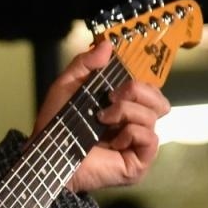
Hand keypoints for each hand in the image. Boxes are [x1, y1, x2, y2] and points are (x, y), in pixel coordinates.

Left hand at [35, 40, 169, 194]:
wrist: (47, 154)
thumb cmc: (56, 124)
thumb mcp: (67, 86)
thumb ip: (85, 63)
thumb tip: (107, 45)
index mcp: (122, 108)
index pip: (149, 90)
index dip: (140, 82)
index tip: (120, 79)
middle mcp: (133, 125)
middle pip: (159, 100)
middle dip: (137, 91)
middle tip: (111, 97)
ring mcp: (137, 145)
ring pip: (153, 116)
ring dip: (125, 112)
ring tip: (101, 119)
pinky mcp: (138, 162)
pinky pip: (151, 138)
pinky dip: (131, 132)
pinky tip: (113, 140)